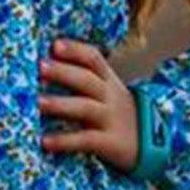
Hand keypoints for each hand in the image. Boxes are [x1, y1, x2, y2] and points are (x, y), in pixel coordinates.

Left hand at [37, 38, 138, 171]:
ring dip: (60, 104)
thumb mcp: (108, 94)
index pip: (93, 58)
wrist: (151, 144)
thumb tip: (44, 69)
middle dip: (63, 72)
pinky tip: (45, 141)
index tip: (54, 45)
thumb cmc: (117, 116)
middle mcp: (110, 96)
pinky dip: (65, 140)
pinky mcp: (109, 142)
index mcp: (108, 81)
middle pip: (87, 79)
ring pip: (85, 107)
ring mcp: (110, 119)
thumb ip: (84, 81)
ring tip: (38, 102)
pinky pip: (86, 140)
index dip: (75, 50)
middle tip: (40, 67)